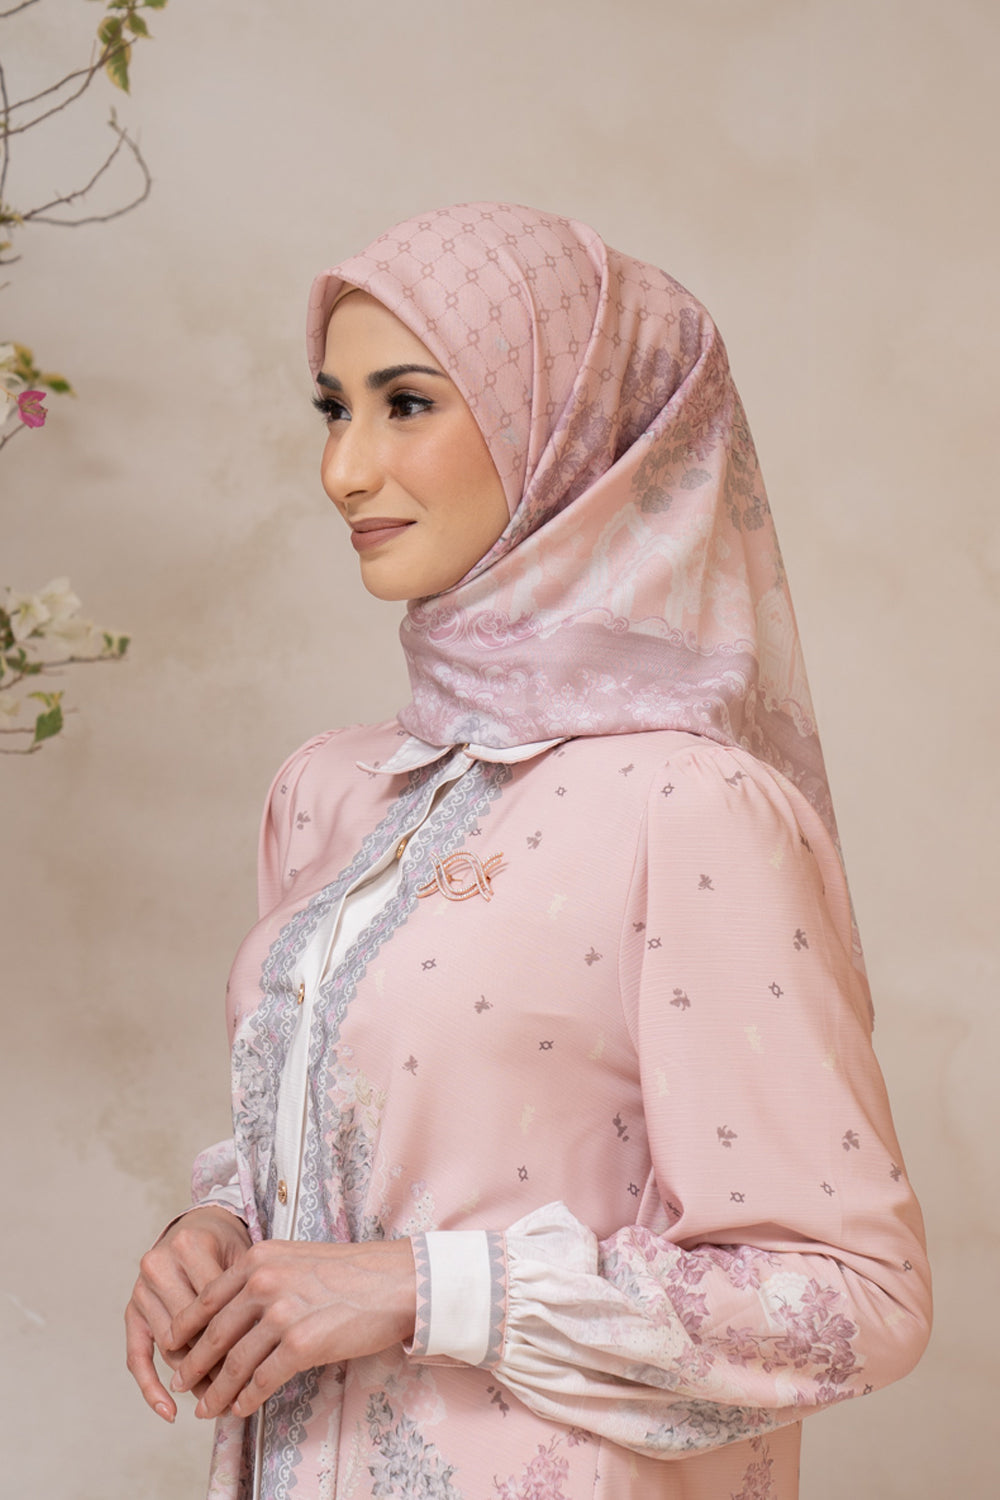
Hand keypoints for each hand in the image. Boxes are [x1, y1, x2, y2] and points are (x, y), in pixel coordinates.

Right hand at [125, 1206, 251, 1421]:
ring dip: (192, 1378)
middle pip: (189, 1330)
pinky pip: (136, 1356)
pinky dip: (150, 1386)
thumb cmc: (226, 1244)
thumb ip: (243, 1292)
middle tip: (237, 1390)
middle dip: (214, 1363)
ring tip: (216, 1399)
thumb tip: (254, 1350)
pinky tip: (168, 1410)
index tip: (256, 1366)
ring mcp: (141, 1289)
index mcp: (189, 1246)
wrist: (199, 1225)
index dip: (235, 1339)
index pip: (213, 1306)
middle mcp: (158, 1266)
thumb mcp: (242, 1255)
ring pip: (169, 1346)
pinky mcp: (131, 1310)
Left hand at [168, 1237, 415, 1419]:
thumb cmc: (350, 1271)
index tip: (173, 1346)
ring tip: (206, 1408)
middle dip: (193, 1365)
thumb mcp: (296, 1258)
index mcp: (259, 1258)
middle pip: (214, 1334)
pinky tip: (240, 1409)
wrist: (395, 1280)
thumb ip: (262, 1277)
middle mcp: (264, 1282)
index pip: (207, 1298)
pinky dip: (246, 1400)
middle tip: (180, 1383)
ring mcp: (282, 1313)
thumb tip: (233, 1311)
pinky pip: (262, 1380)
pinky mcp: (302, 1344)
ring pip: (234, 1363)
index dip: (185, 1328)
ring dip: (216, 1392)